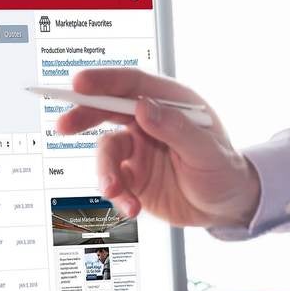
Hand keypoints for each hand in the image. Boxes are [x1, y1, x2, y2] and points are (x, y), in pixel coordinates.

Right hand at [56, 69, 261, 227]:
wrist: (226, 208)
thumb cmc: (224, 172)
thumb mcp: (207, 151)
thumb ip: (176, 129)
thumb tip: (143, 107)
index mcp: (170, 103)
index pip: (133, 84)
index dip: (104, 81)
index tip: (79, 84)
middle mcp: (149, 122)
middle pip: (108, 110)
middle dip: (83, 116)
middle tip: (63, 126)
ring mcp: (139, 149)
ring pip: (107, 153)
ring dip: (106, 173)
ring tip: (115, 192)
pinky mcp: (133, 177)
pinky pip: (114, 183)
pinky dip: (118, 196)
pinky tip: (132, 209)